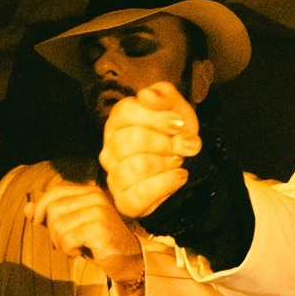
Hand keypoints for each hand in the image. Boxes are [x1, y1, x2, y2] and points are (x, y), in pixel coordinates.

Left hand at [27, 181, 144, 286]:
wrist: (129, 260)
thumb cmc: (98, 243)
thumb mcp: (73, 226)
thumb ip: (51, 216)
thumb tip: (27, 208)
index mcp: (90, 191)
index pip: (56, 190)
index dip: (41, 205)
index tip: (37, 221)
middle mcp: (95, 197)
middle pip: (53, 209)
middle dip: (53, 230)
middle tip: (66, 242)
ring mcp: (98, 211)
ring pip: (58, 225)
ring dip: (62, 242)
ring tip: (77, 246)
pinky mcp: (98, 228)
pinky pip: (67, 239)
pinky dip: (69, 250)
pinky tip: (82, 252)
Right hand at [100, 82, 201, 217]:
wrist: (181, 158)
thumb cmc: (173, 130)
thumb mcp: (174, 106)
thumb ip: (162, 95)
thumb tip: (147, 96)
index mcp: (118, 120)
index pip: (126, 113)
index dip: (157, 118)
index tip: (179, 124)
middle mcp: (110, 148)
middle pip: (132, 140)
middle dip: (166, 142)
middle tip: (184, 144)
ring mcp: (114, 176)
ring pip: (136, 167)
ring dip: (166, 163)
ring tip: (178, 160)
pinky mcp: (124, 200)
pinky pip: (138, 196)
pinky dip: (164, 185)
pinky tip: (179, 176)